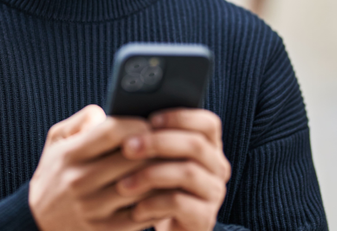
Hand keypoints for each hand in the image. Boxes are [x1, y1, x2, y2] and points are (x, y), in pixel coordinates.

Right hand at [29, 105, 167, 230]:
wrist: (38, 223)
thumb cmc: (55, 174)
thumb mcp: (56, 142)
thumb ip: (81, 121)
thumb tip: (106, 112)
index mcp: (70, 155)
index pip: (113, 131)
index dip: (138, 124)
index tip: (150, 125)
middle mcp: (79, 181)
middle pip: (133, 158)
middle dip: (157, 149)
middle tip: (171, 144)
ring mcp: (92, 209)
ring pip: (142, 187)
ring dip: (163, 175)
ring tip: (173, 165)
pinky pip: (142, 215)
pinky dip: (159, 202)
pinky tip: (165, 192)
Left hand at [115, 108, 231, 230]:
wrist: (166, 225)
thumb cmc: (155, 184)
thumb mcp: (155, 159)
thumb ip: (149, 136)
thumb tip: (118, 116)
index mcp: (209, 146)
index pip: (208, 123)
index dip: (181, 117)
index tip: (150, 120)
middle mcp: (217, 167)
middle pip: (196, 145)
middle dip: (158, 143)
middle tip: (127, 147)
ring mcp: (213, 193)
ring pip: (188, 173)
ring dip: (151, 174)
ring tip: (122, 183)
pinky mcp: (204, 218)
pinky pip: (180, 203)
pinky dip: (154, 203)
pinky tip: (135, 208)